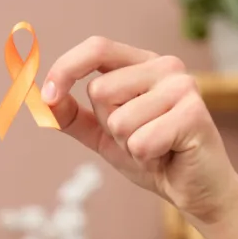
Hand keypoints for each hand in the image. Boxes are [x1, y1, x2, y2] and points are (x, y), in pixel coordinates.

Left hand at [41, 36, 237, 223]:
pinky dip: (146, 157)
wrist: (194, 191)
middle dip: (109, 127)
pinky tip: (168, 155)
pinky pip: (141, 140)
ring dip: (130, 145)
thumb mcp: (102, 134)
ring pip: (118, 120)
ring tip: (156, 147)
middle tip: (140, 137)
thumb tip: (42, 98)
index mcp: (142, 63)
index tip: (48, 95)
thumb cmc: (151, 156)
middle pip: (100, 91)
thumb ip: (72, 115)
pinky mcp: (195, 114)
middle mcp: (165, 66)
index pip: (97, 47)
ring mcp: (183, 87)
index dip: (66, 68)